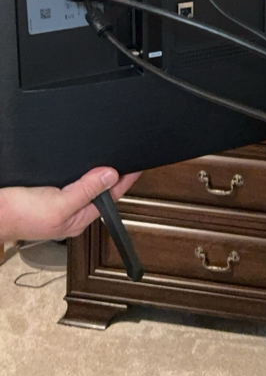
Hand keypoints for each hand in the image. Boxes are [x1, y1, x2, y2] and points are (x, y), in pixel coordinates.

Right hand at [0, 168, 140, 241]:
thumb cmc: (18, 215)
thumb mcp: (57, 204)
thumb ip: (85, 191)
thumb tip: (110, 175)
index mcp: (78, 218)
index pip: (111, 197)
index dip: (125, 180)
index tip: (138, 163)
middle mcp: (71, 211)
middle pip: (100, 190)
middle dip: (114, 175)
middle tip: (128, 157)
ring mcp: (59, 202)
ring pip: (86, 184)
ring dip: (97, 171)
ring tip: (112, 157)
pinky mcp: (47, 192)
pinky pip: (71, 179)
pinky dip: (80, 169)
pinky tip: (82, 162)